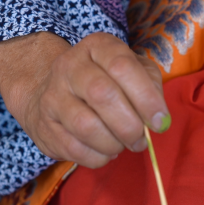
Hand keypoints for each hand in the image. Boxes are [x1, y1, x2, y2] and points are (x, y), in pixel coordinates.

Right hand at [0, 32, 169, 167]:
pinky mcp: (44, 125)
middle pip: (102, 95)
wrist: (53, 92)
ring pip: (86, 126)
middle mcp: (70, 66)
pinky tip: (104, 151)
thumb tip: (158, 118)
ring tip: (122, 145)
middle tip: (140, 140)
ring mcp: (53, 95)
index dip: (146, 97)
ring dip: (113, 144)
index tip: (159, 122)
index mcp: (97, 47)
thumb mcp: (134, 72)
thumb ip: (151, 88)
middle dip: (129, 126)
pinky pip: (74, 148)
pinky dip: (98, 157)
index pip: (122, 66)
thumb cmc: (107, 82)